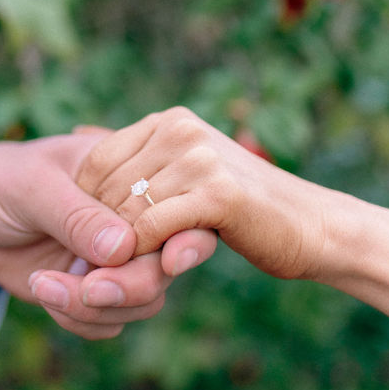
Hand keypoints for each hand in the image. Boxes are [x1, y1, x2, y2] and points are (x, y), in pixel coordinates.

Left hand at [0, 134, 216, 338]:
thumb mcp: (32, 186)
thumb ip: (76, 215)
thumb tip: (124, 248)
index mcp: (128, 177)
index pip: (175, 208)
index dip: (186, 238)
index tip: (170, 262)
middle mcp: (131, 219)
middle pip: (164, 266)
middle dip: (129, 286)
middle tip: (85, 288)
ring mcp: (115, 257)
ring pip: (142, 301)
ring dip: (93, 306)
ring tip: (41, 284)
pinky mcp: (94, 288)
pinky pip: (109, 321)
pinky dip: (78, 319)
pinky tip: (41, 289)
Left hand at [78, 107, 330, 281]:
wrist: (310, 224)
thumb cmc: (241, 205)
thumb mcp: (183, 169)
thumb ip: (135, 155)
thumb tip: (78, 129)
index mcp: (169, 120)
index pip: (97, 160)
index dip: (86, 205)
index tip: (91, 238)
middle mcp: (180, 129)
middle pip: (107, 187)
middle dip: (99, 230)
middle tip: (95, 263)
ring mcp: (198, 157)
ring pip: (126, 209)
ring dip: (118, 246)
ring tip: (115, 270)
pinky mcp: (216, 192)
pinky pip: (152, 226)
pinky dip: (142, 252)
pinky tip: (149, 267)